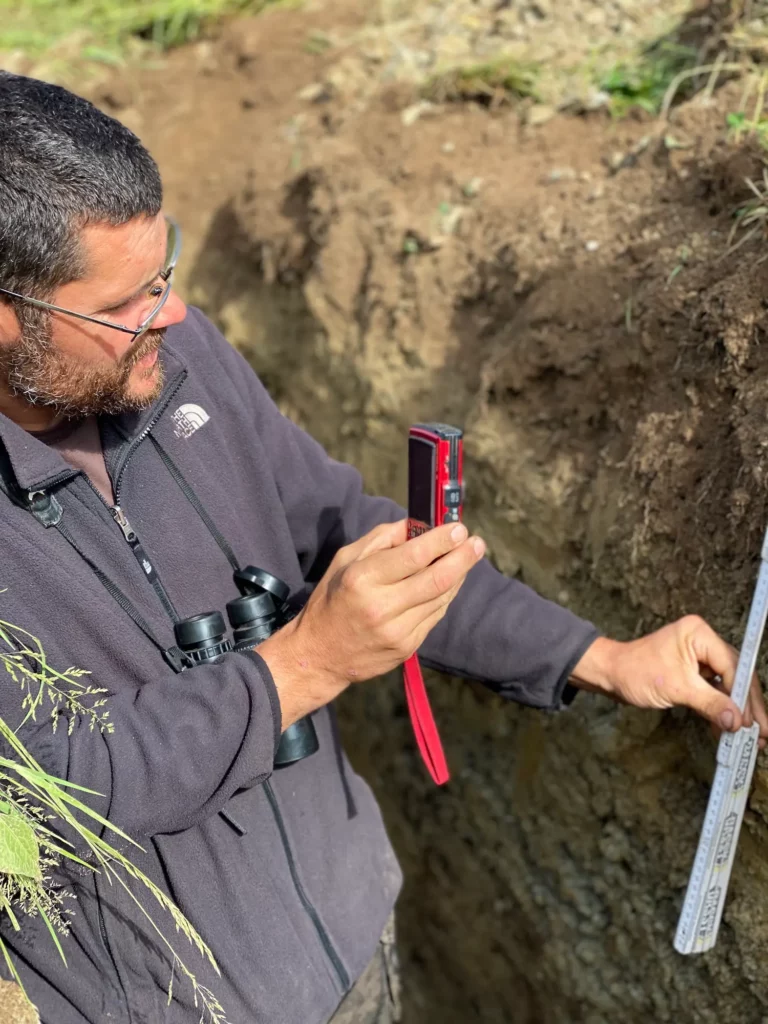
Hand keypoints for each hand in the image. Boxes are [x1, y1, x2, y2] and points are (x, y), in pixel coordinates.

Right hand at [258, 520, 485, 728]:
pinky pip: (435, 615)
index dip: (442, 540)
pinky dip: (445, 596)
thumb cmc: (332, 599)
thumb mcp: (345, 560)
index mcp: (362, 579)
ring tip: (466, 558)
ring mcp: (397, 631)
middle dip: (463, 558)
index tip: (459, 528)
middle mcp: (381, 606)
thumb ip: (382, 539)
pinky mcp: (407, 647)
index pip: (414, 556)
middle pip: (437, 579)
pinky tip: (449, 582)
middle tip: (477, 543)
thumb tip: (418, 525)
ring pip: (441, 598)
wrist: (320, 655)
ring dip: (458, 576)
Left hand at [570, 616, 767, 746]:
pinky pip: (716, 692)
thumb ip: (710, 704)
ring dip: (739, 712)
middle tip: (763, 734)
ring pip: (730, 686)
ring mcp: (701, 657)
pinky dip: (722, 711)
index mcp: (699, 634)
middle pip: (737, 676)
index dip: (743, 696)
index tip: (750, 723)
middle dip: (749, 707)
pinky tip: (729, 730)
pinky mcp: (696, 672)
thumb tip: (737, 722)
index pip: (733, 666)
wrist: (611, 675)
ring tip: (754, 738)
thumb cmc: (636, 672)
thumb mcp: (676, 688)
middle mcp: (704, 641)